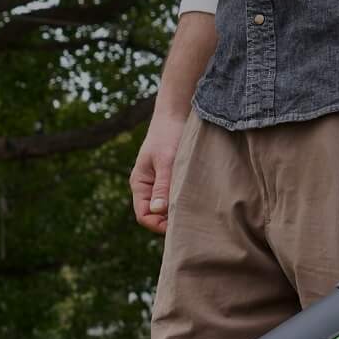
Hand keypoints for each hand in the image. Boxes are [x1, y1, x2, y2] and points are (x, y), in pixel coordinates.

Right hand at [131, 110, 188, 234]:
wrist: (177, 114)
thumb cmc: (169, 135)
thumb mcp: (166, 161)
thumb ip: (163, 186)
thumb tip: (158, 211)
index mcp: (140, 184)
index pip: (144, 215)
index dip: (158, 225)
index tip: (179, 224)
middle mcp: (148, 187)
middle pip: (155, 216)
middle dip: (170, 222)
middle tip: (192, 221)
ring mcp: (160, 184)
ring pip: (167, 208)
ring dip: (179, 211)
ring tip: (197, 211)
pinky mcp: (173, 179)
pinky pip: (176, 197)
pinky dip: (185, 201)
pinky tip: (198, 200)